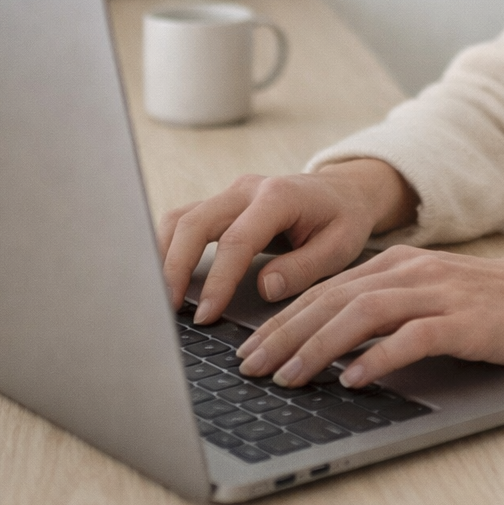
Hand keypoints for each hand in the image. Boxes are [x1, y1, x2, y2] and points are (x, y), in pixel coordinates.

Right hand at [157, 159, 417, 320]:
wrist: (345, 190)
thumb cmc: (343, 219)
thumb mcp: (340, 246)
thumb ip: (303, 268)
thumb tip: (264, 288)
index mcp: (278, 197)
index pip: (237, 240)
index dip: (218, 280)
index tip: (206, 315)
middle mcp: (247, 189)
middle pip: (195, 223)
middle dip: (174, 267)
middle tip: (166, 309)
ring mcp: (230, 194)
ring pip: (181, 218)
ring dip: (163, 256)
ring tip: (158, 298)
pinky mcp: (221, 204)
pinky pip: (184, 221)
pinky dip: (168, 247)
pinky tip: (165, 278)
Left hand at [233, 245, 503, 386]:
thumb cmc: (497, 309)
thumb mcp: (434, 298)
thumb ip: (389, 312)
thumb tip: (336, 348)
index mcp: (399, 264)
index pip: (325, 290)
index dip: (281, 320)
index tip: (249, 351)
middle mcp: (412, 272)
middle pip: (332, 299)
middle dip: (283, 335)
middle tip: (250, 369)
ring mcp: (439, 293)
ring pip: (361, 314)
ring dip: (318, 348)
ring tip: (288, 379)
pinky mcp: (465, 320)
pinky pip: (412, 337)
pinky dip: (379, 357)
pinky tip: (354, 380)